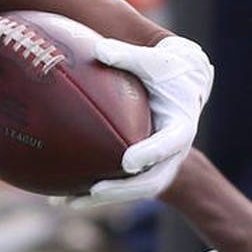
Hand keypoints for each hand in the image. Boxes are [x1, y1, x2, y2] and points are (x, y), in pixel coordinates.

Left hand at [76, 34, 213, 204]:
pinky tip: (62, 199)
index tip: (128, 162)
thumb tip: (97, 48)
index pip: (168, 144)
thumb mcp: (156, 62)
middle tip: (95, 190)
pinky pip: (121, 188)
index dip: (150, 154)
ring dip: (101, 199)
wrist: (188, 89)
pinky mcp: (145, 172)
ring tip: (69, 202)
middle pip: (150, 180)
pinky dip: (95, 195)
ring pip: (132, 192)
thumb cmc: (170, 72)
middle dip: (122, 189)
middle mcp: (172, 154)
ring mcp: (160, 167)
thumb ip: (129, 57)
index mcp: (180, 127)